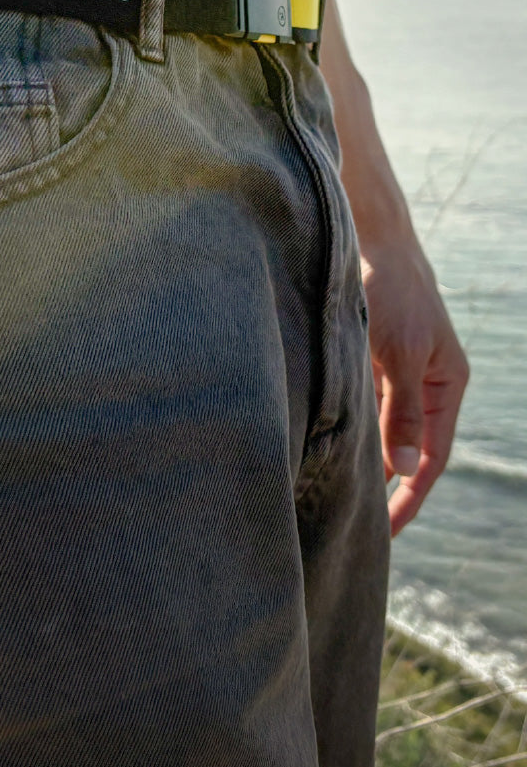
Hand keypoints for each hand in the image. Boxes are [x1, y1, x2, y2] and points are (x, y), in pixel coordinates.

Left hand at [360, 228, 468, 535]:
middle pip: (405, 448)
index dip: (410, 497)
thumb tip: (404, 469)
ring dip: (361, 454)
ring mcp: (397, 369)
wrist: (368, 235)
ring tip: (330, 491)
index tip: (385, 530)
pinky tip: (320, 444)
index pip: (431, 458)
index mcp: (446, 384)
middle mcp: (424, 381)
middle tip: (350, 521)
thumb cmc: (391, 289)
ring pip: (379, 426)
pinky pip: (360, 402)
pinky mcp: (369, 355)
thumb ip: (402, 411)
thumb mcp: (397, 353)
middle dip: (384, 484)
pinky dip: (346, 424)